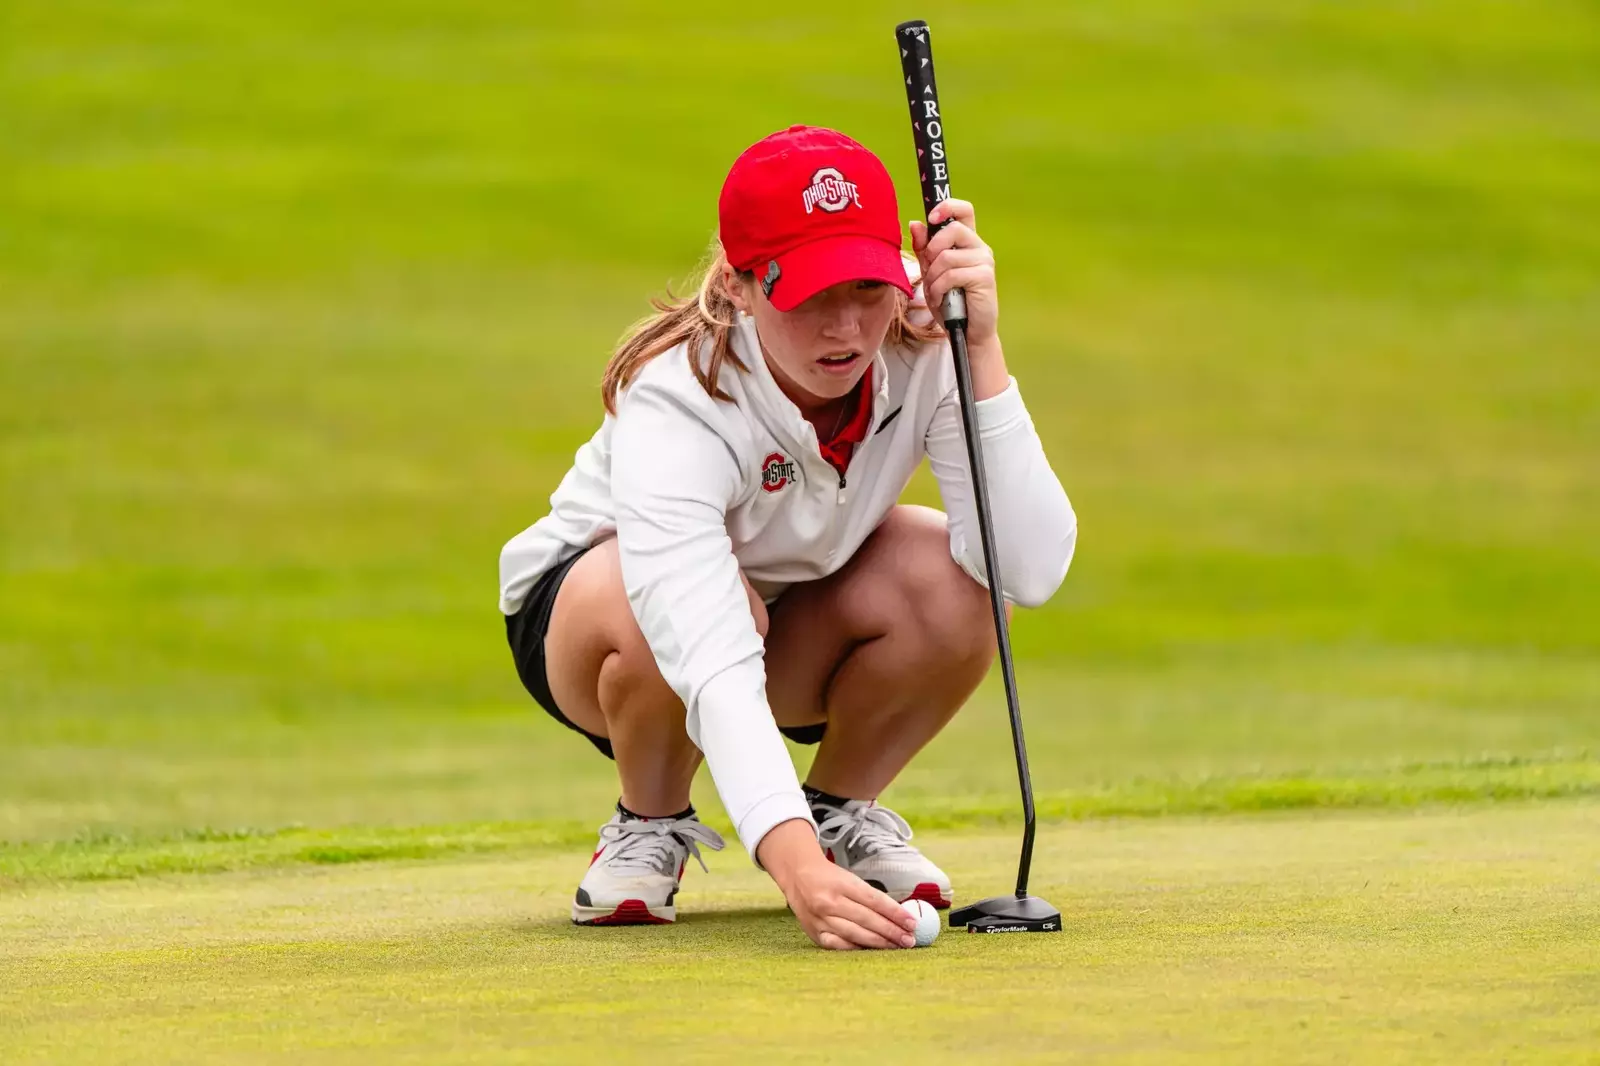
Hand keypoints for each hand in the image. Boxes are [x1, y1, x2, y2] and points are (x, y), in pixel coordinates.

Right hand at [758, 819, 917, 949]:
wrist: (797, 875)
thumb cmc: (830, 877)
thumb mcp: (850, 879)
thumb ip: (871, 897)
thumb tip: (900, 915)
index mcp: (842, 884)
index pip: (875, 900)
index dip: (896, 913)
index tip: (912, 923)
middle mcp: (829, 901)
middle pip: (867, 920)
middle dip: (892, 931)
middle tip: (910, 940)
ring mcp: (820, 919)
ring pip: (855, 934)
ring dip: (880, 942)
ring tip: (898, 946)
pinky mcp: (814, 933)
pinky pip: (839, 945)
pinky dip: (857, 948)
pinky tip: (873, 951)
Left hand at [909, 198, 998, 348]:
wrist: (966, 332)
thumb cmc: (950, 302)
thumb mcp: (931, 273)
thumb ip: (924, 249)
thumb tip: (915, 223)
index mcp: (967, 242)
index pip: (964, 210)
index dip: (948, 206)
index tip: (932, 217)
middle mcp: (979, 247)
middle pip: (952, 230)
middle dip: (932, 251)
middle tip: (930, 271)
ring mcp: (984, 261)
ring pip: (946, 256)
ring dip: (933, 278)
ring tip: (936, 292)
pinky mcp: (984, 277)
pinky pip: (951, 275)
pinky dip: (939, 289)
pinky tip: (942, 299)